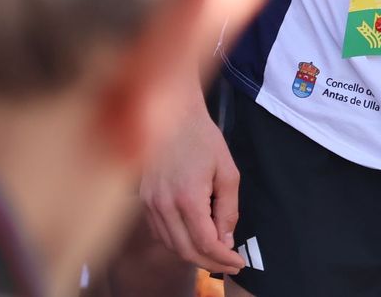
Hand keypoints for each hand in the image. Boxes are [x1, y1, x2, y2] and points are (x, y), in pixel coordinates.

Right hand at [141, 108, 245, 274]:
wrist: (170, 115)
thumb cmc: (202, 138)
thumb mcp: (227, 170)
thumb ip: (228, 208)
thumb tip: (226, 238)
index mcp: (187, 198)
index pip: (205, 243)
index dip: (223, 258)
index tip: (238, 263)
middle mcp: (163, 206)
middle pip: (185, 250)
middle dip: (209, 262)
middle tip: (229, 263)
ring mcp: (149, 204)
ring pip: (170, 245)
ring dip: (192, 254)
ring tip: (215, 252)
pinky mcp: (142, 201)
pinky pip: (159, 232)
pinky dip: (176, 241)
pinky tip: (193, 236)